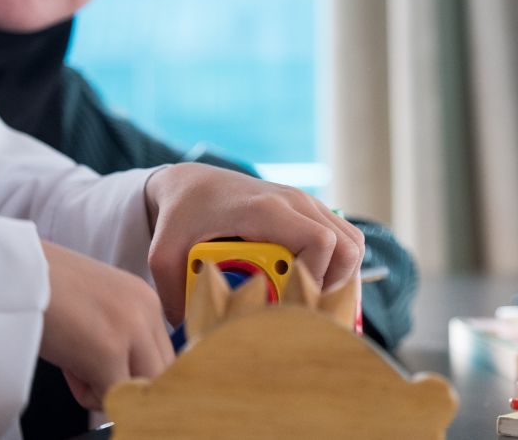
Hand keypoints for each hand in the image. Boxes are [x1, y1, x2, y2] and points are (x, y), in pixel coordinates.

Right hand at [38, 241, 173, 410]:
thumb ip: (122, 331)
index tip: (111, 372)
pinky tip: (67, 369)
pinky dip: (89, 395)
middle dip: (129, 385)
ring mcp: (131, 330)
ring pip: (142, 389)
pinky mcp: (108, 352)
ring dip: (110, 390)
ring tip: (76, 367)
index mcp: (147, 299)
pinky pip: (113, 397)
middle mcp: (147, 311)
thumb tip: (127, 375)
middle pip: (162, 373)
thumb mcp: (98, 303)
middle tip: (92, 373)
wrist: (12, 271)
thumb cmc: (43, 287)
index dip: (137, 371)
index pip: (164, 354)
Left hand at [144, 163, 365, 324]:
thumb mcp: (165, 252)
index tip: (294, 303)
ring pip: (353, 244)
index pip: (319, 241)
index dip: (317, 279)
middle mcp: (295, 202)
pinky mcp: (312, 212)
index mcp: (265, 210)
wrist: (194, 182)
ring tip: (315, 304)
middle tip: (308, 313)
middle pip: (347, 247)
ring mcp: (308, 205)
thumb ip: (174, 293)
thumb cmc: (183, 214)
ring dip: (343, 278)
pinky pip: (345, 241)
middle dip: (335, 287)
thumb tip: (191, 335)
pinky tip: (316, 287)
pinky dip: (340, 267)